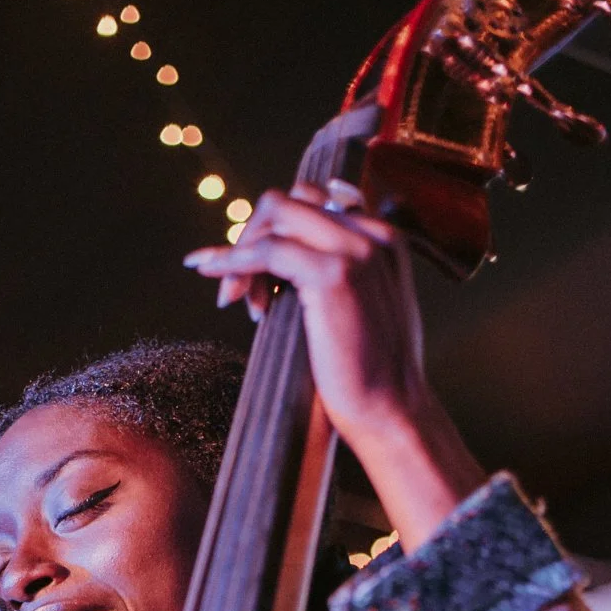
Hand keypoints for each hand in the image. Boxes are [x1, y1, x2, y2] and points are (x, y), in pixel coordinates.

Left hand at [184, 185, 485, 549]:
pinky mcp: (332, 274)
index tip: (257, 279)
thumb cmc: (371, 375)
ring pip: (276, 215)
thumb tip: (281, 269)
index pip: (314, 205)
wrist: (392, 410)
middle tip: (240, 292)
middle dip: (255, 237)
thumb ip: (335, 276)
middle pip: (291, 200)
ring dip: (243, 252)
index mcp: (382, 237)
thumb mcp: (358, 309)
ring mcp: (355, 249)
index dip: (275, 234)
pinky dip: (234, 262)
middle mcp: (372, 232)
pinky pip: (267, 250)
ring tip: (236, 301)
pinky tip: (218, 284)